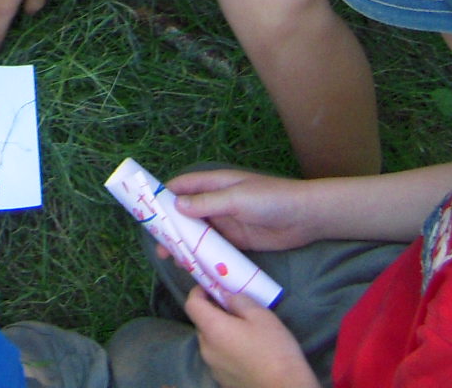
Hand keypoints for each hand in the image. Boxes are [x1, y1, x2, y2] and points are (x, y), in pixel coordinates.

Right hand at [167, 168, 318, 252]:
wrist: (305, 217)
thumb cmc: (270, 199)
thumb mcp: (237, 199)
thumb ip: (207, 203)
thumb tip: (176, 206)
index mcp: (215, 184)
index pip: (182, 186)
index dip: (163, 196)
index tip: (146, 211)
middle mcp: (217, 202)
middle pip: (186, 213)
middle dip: (170, 227)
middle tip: (158, 245)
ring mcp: (226, 222)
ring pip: (198, 233)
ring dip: (184, 244)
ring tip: (171, 259)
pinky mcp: (236, 241)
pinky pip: (214, 248)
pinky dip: (202, 256)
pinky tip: (193, 267)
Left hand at [184, 288, 318, 387]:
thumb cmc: (274, 350)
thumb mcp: (261, 316)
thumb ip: (239, 300)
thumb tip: (225, 294)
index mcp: (212, 329)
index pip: (192, 304)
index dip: (199, 291)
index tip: (213, 286)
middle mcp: (206, 349)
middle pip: (201, 323)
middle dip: (214, 312)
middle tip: (235, 308)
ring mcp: (213, 367)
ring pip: (210, 341)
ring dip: (221, 332)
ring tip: (245, 331)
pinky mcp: (222, 380)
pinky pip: (218, 357)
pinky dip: (226, 349)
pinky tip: (247, 351)